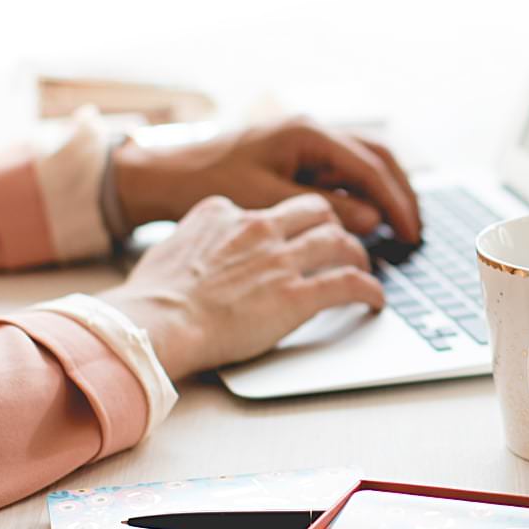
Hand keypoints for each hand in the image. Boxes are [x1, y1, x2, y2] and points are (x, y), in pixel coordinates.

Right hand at [97, 194, 383, 379]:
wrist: (157, 322)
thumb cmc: (153, 298)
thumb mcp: (171, 247)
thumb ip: (196, 238)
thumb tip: (200, 246)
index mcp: (225, 212)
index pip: (268, 206)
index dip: (287, 221)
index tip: (293, 233)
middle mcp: (258, 228)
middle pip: (316, 210)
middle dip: (333, 224)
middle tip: (340, 241)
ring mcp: (281, 260)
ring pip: (340, 241)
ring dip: (357, 255)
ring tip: (363, 268)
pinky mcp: (297, 295)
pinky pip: (348, 283)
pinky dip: (369, 290)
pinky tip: (374, 299)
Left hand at [112, 117, 421, 242]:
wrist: (160, 175)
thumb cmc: (205, 184)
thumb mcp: (267, 203)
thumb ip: (325, 210)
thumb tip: (373, 221)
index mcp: (307, 134)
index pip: (370, 167)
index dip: (396, 203)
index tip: (411, 232)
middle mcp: (311, 131)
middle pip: (377, 158)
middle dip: (401, 194)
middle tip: (416, 231)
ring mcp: (304, 143)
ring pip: (363, 163)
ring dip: (385, 193)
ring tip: (400, 228)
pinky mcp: (294, 158)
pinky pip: (341, 173)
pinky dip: (362, 195)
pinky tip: (367, 221)